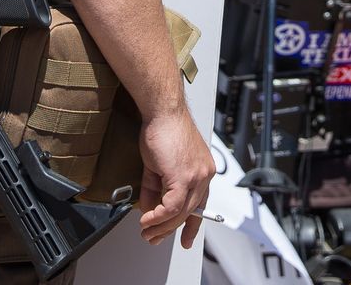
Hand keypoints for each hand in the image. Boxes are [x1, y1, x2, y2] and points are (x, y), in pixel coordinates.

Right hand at [135, 109, 213, 247]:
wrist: (163, 112)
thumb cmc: (162, 130)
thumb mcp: (158, 166)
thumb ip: (155, 190)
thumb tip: (149, 209)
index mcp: (203, 172)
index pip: (200, 206)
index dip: (192, 226)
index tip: (186, 239)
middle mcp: (204, 175)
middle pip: (188, 213)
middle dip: (168, 230)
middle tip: (152, 237)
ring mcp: (196, 177)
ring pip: (180, 213)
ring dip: (160, 226)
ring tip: (146, 232)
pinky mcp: (184, 177)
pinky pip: (171, 207)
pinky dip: (157, 217)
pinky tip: (147, 220)